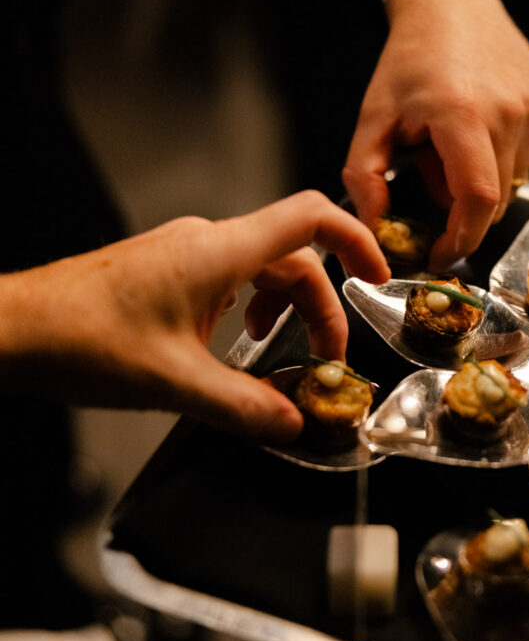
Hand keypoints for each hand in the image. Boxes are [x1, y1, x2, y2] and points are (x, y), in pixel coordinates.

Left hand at [0, 191, 388, 441]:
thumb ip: (245, 407)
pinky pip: (232, 276)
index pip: (311, 218)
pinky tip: (236, 343)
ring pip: (263, 268)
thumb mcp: (175, 383)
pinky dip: (251, 307)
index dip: (357, 240)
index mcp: (219, 251)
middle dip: (320, 311)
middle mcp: (207, 241)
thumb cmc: (80, 338)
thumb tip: (294, 422)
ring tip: (281, 354)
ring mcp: (186, 251)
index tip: (379, 277)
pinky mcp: (169, 267)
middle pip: (295, 259)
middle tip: (324, 362)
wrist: (11, 328)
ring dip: (285, 311)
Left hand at [343, 0, 528, 271]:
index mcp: (463, 116)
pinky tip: (479, 130)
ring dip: (480, 183)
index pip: (476, 201)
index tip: (439, 254)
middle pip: (492, 201)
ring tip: (452, 143)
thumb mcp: (373, 116)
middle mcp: (510, 115)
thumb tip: (374, 227)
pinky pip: (527, 161)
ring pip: (511, 184)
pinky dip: (501, 162)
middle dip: (459, 209)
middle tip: (430, 177)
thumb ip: (365, 176)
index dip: (460, 239)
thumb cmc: (410, 58)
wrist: (453, 2)